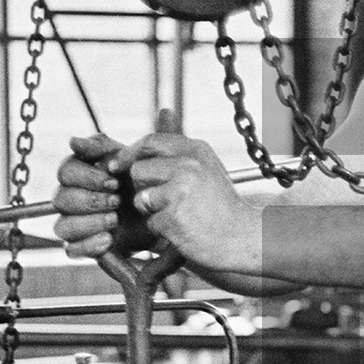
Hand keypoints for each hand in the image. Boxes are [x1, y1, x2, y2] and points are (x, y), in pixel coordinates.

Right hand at [53, 133, 150, 259]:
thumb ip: (101, 148)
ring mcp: (74, 223)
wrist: (161, 213)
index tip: (114, 182)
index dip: (88, 177)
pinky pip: (72, 249)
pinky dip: (89, 244)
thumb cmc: (140, 181)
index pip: (65, 172)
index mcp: (77, 174)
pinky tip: (109, 238)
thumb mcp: (127, 160)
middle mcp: (70, 198)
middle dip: (91, 201)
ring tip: (115, 220)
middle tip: (117, 201)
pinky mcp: (83, 246)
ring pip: (62, 226)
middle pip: (61, 199)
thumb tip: (73, 141)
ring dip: (89, 222)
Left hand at [115, 132, 259, 272]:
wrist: (244, 238)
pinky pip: (151, 222)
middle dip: (143, 188)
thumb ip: (179, 154)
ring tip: (179, 215)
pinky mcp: (174, 216)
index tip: (118, 165)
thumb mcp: (207, 169)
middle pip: (138, 170)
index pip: (150, 141)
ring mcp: (181, 191)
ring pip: (141, 198)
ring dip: (152, 211)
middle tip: (165, 200)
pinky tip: (185, 229)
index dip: (130, 153)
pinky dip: (163, 230)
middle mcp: (189, 166)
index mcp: (196, 150)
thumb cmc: (224, 208)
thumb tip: (155, 125)